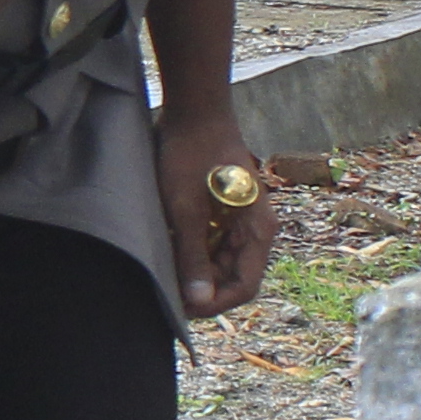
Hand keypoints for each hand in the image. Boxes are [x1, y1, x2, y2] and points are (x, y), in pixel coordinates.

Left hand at [154, 107, 279, 318]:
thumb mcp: (186, 208)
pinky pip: (209, 244)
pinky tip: (165, 251)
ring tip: (163, 273)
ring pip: (218, 263)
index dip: (215, 304)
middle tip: (164, 294)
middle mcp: (253, 230)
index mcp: (257, 230)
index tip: (182, 309)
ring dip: (193, 272)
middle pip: (231, 278)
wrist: (193, 109)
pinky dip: (190, 252)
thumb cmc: (193, 153)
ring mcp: (237, 221)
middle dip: (201, 290)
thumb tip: (199, 300)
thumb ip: (192, 255)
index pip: (245, 287)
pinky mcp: (221, 212)